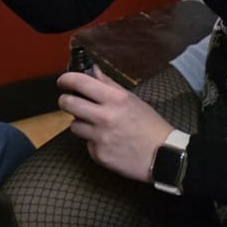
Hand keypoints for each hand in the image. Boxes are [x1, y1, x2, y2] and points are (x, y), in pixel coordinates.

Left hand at [57, 68, 173, 183]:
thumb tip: (93, 70)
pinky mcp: (98, 155)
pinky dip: (93, 142)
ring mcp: (100, 137)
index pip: (80, 83)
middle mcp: (104, 116)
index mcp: (115, 99)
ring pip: (74, 125)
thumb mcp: (132, 100)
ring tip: (96, 126)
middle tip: (69, 102)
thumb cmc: (150, 125)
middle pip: (68, 104)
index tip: (63, 82)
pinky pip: (87, 144)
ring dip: (81, 124)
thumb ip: (110, 85)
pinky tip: (108, 142)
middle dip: (65, 101)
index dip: (66, 80)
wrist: (164, 156)